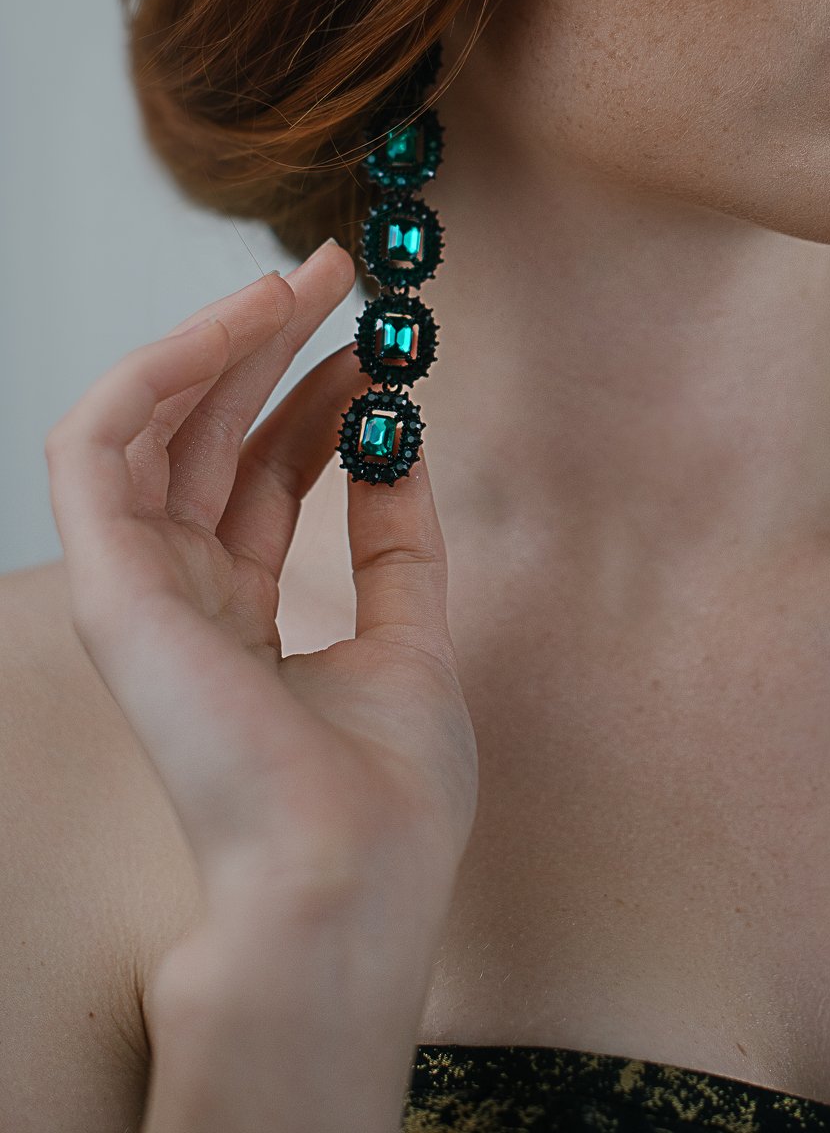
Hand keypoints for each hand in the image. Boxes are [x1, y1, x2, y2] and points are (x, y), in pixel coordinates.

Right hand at [44, 240, 478, 921]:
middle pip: (206, 440)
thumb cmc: (385, 798)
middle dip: (263, 347)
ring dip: (213, 342)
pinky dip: (154, 372)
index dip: (310, 402)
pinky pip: (97, 445)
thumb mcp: (410, 638)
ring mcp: (138, 592)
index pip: (262, 482)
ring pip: (148, 426)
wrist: (351, 881)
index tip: (372, 347)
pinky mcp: (111, 584)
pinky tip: (230, 328)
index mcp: (240, 623)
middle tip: (330, 271)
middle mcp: (181, 601)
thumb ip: (396, 540)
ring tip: (295, 284)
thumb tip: (403, 438)